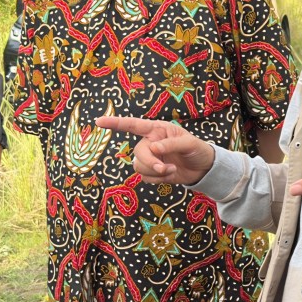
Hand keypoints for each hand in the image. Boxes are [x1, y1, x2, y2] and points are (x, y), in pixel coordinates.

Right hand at [95, 116, 214, 184]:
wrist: (202, 168)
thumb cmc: (197, 149)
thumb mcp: (190, 143)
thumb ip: (171, 144)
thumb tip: (153, 148)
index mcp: (157, 130)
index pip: (134, 125)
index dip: (116, 123)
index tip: (99, 121)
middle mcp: (150, 142)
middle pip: (137, 153)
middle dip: (150, 162)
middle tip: (165, 168)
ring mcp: (149, 158)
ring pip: (139, 167)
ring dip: (155, 172)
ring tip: (171, 169)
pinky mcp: (151, 172)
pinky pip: (145, 178)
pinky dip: (158, 179)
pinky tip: (170, 175)